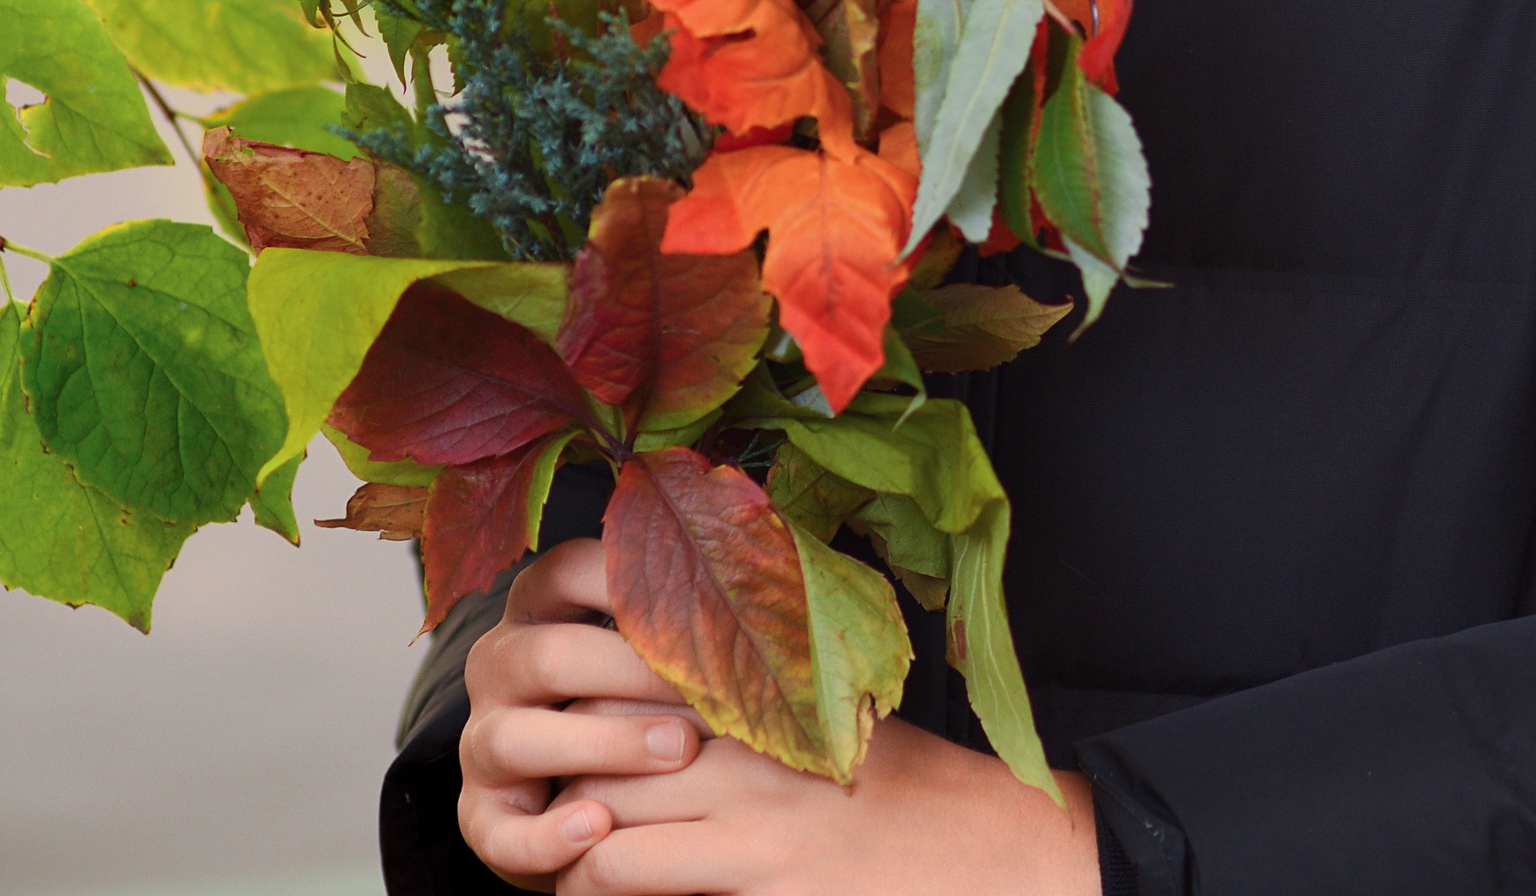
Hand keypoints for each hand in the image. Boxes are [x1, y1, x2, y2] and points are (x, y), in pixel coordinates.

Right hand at [459, 538, 705, 889]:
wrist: (601, 794)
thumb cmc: (645, 697)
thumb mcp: (657, 646)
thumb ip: (688, 610)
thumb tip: (770, 584)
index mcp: (539, 605)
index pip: (568, 569)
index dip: (632, 582)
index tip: (706, 601)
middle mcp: (499, 665)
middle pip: (549, 654)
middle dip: (633, 673)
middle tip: (711, 696)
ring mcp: (481, 742)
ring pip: (517, 737)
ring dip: (603, 745)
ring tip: (679, 753)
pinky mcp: (481, 818)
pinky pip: (503, 829)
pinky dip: (549, 834)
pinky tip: (601, 826)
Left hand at [555, 713, 1101, 895]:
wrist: (986, 849)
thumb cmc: (908, 783)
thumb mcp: (838, 713)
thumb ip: (763, 692)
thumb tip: (676, 687)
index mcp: (772, 680)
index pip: (636, 662)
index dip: (590, 691)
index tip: (573, 716)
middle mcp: (752, 731)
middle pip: (604, 727)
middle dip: (563, 760)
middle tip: (549, 785)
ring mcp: (750, 806)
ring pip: (601, 802)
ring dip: (565, 827)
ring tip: (557, 841)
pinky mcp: (756, 875)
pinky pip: (628, 871)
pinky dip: (589, 880)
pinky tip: (590, 886)